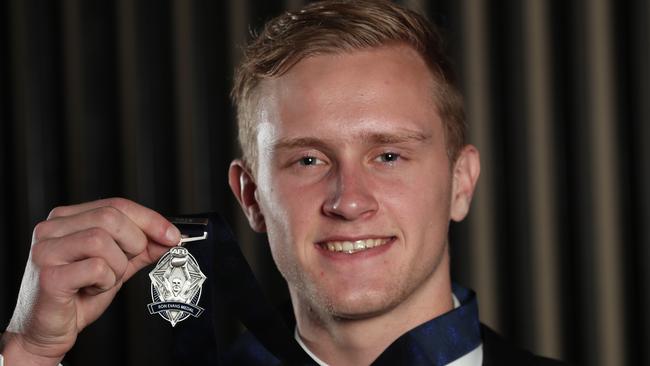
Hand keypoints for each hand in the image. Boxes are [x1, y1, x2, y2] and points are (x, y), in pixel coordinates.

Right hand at [0, 198, 180, 364]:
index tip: (173, 235)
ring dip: (116, 266)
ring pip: (102, 240)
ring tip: (102, 281)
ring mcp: (47, 250)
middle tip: (129, 263)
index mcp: (67, 219)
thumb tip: (170, 237)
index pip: (116, 205)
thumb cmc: (77, 296)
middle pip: (111, 216)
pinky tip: (91, 290)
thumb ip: (141, 249)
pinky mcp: (49, 275)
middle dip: (134, 241)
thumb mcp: (116, 266)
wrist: (46, 331)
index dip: (149, 219)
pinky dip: (104, 282)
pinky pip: (96, 267)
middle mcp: (52, 228)